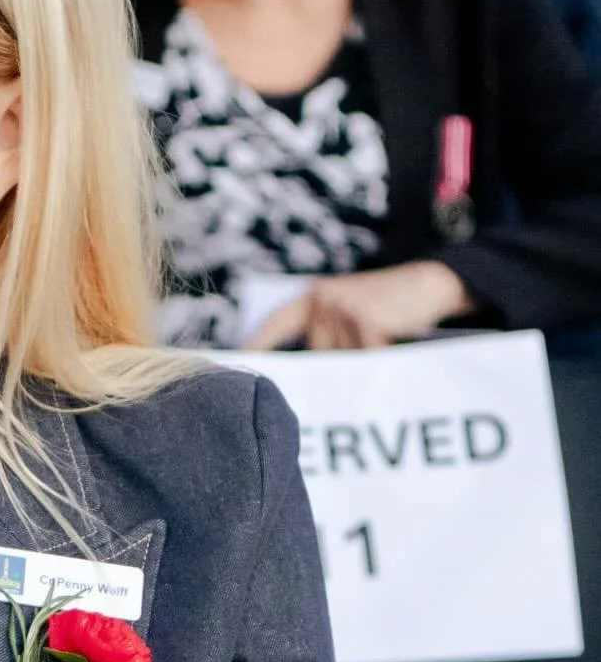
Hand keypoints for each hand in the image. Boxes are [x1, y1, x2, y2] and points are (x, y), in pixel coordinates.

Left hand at [245, 261, 475, 351]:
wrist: (428, 283)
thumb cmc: (387, 307)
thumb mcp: (347, 314)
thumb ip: (324, 335)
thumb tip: (303, 378)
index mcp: (311, 298)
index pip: (274, 325)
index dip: (256, 346)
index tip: (234, 365)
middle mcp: (320, 299)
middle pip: (317, 354)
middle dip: (339, 361)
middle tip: (362, 348)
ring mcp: (341, 306)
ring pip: (344, 359)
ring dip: (364, 358)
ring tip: (381, 336)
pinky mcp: (364, 317)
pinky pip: (368, 357)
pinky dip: (382, 354)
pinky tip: (393, 335)